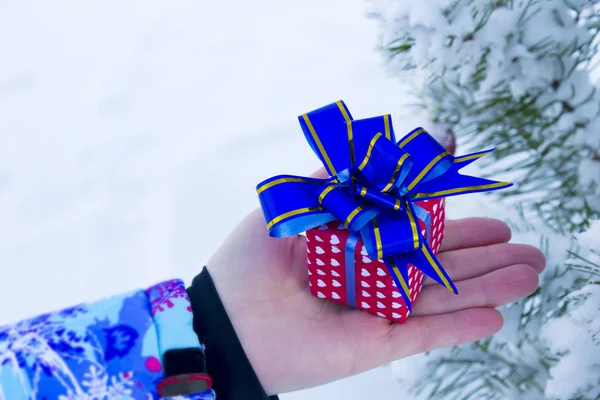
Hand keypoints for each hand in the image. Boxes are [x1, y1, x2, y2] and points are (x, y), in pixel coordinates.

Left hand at [207, 206, 544, 394]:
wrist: (227, 320)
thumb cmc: (253, 257)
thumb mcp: (297, 201)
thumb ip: (343, 177)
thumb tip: (387, 147)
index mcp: (355, 242)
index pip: (415, 230)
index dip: (454, 221)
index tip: (490, 214)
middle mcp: (371, 276)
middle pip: (438, 264)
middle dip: (485, 256)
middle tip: (528, 248)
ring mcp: (376, 310)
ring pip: (442, 297)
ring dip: (488, 286)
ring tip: (530, 272)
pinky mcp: (375, 343)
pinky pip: (427, 334)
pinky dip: (462, 325)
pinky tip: (499, 314)